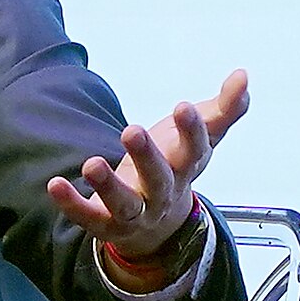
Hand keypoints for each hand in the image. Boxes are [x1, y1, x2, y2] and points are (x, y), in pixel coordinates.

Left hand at [54, 67, 249, 278]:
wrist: (158, 225)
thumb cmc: (177, 166)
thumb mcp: (202, 138)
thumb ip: (225, 108)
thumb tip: (244, 75)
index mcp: (186, 168)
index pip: (195, 150)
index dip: (192, 130)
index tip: (183, 106)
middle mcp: (163, 193)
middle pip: (158, 180)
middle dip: (146, 157)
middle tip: (131, 130)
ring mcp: (135, 212)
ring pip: (125, 204)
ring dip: (108, 186)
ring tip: (91, 164)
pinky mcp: (106, 223)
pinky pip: (89, 217)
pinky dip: (72, 204)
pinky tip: (55, 184)